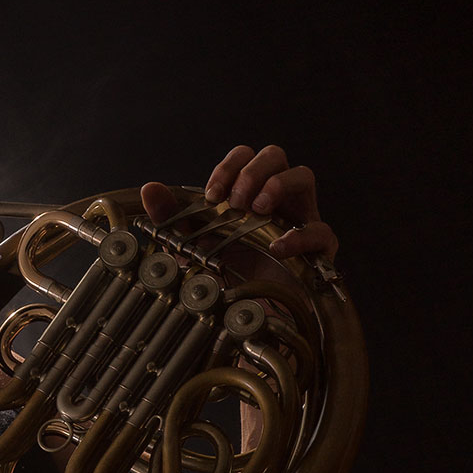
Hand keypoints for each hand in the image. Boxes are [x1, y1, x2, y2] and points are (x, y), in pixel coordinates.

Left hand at [139, 144, 337, 258]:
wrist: (249, 317)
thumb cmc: (227, 272)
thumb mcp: (193, 244)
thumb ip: (172, 217)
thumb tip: (150, 189)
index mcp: (249, 191)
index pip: (245, 156)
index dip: (229, 167)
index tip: (212, 195)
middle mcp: (277, 199)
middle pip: (275, 155)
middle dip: (252, 171)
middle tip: (236, 203)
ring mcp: (300, 219)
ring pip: (304, 176)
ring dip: (277, 185)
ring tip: (256, 210)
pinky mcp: (319, 250)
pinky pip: (322, 231)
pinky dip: (301, 236)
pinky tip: (278, 248)